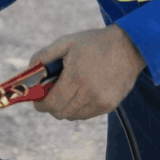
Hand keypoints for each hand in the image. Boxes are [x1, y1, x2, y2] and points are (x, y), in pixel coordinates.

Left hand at [30, 25, 145, 120]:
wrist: (130, 46)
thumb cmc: (95, 42)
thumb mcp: (67, 42)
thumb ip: (44, 56)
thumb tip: (29, 69)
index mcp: (76, 77)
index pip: (51, 104)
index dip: (40, 104)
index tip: (36, 99)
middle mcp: (89, 94)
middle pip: (60, 113)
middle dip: (51, 106)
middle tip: (49, 95)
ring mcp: (101, 101)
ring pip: (73, 116)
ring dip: (65, 108)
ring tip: (67, 91)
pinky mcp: (110, 105)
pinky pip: (87, 114)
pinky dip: (79, 108)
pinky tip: (82, 92)